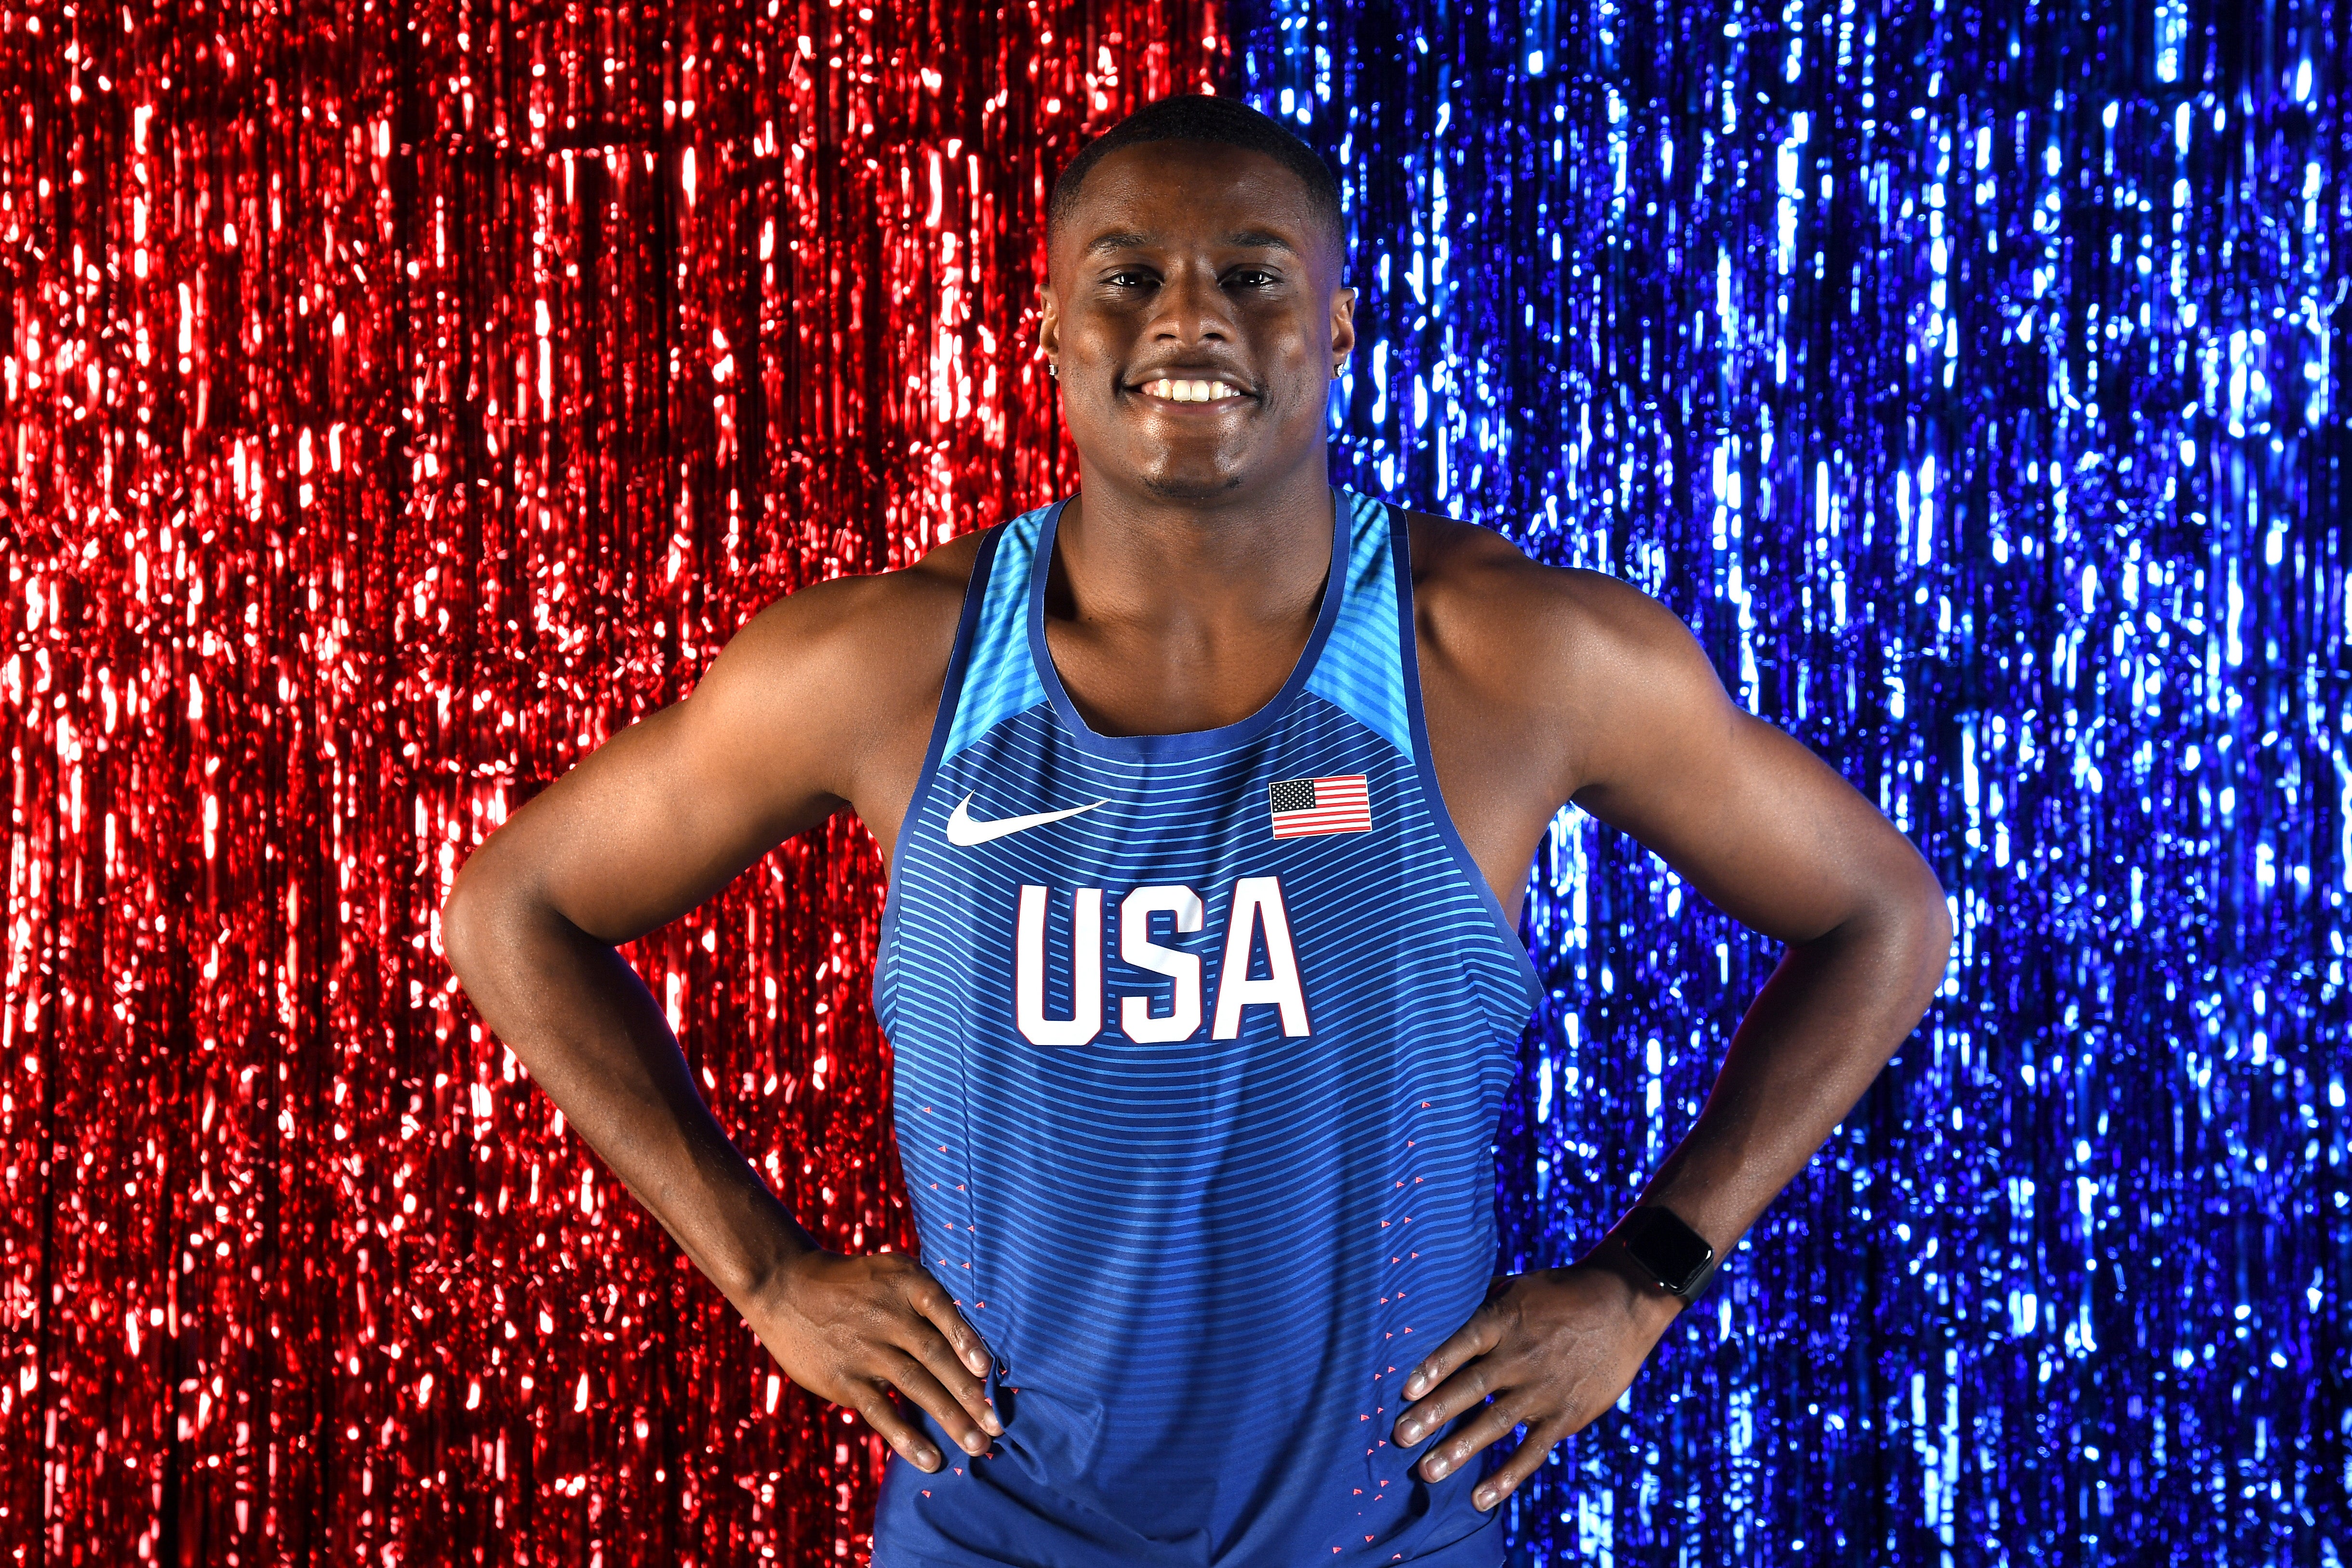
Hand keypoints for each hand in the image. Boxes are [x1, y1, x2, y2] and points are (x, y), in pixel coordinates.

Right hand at [742, 1248, 1002, 1472]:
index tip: (989, 1371)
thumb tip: (974, 1348)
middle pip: (936, 1356)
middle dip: (970, 1394)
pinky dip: (907, 1438)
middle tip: (997, 1427)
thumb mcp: (893, 1273)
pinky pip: (881, 1412)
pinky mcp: (844, 1379)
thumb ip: (930, 1302)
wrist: (786, 1287)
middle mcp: (889, 1316)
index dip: (968, 1341)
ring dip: (950, 1419)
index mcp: (907, 1284)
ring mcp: (866, 1349)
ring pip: (916, 1386)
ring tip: (977, 1446)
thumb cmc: (854, 1284)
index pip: (944, 1313)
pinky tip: (930, 1460)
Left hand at [1389, 1256, 1680, 1510]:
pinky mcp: (1565, 1415)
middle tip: (1400, 1437)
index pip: (1462, 1345)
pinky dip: (1507, 1476)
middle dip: (1434, 1414)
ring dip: (1460, 1449)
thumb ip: (1481, 1307)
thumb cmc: (1560, 1293)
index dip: (1434, 1367)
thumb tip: (1437, 1313)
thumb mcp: (1517, 1287)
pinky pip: (1532, 1451)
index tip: (1406, 1391)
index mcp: (1504, 1322)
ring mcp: (1543, 1389)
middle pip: (1471, 1388)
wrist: (1622, 1305)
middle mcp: (1520, 1357)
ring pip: (1495, 1423)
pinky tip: (1480, 1497)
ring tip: (1427, 1472)